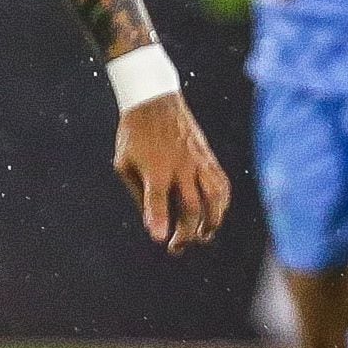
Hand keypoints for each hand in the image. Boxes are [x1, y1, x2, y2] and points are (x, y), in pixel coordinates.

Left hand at [114, 88, 230, 253]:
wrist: (154, 100)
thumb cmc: (134, 134)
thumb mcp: (124, 163)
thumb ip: (138, 193)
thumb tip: (153, 223)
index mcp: (154, 167)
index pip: (157, 198)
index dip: (158, 219)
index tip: (160, 239)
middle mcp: (179, 166)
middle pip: (191, 206)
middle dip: (186, 232)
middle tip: (176, 247)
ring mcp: (198, 161)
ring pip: (214, 197)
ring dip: (212, 221)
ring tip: (203, 236)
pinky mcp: (208, 157)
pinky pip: (222, 184)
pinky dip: (222, 203)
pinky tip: (216, 214)